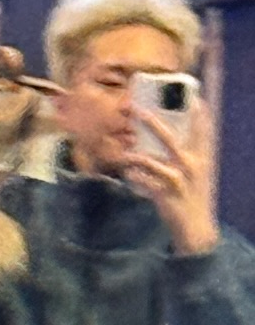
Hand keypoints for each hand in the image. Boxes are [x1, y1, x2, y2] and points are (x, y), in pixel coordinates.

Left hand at [123, 97, 218, 255]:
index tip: (191, 97)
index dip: (197, 113)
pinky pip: (145, 183)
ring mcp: (179, 181)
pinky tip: (127, 173)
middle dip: (153, 123)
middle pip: (171, 140)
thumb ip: (185, 154)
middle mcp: (193, 166)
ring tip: (123, 153)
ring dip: (135, 156)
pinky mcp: (167, 196)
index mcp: (201, 158)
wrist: (195, 228)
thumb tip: (164, 135)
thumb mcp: (196, 173)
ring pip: (154, 162)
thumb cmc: (192, 195)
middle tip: (137, 111)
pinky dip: (135, 177)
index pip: (201, 130)